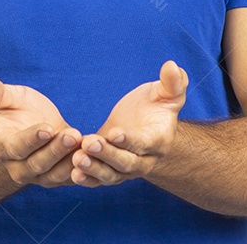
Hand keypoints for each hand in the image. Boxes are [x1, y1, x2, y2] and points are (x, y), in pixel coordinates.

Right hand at [0, 77, 81, 187]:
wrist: (36, 123)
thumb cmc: (19, 108)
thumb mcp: (10, 97)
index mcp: (3, 147)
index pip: (16, 147)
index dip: (31, 140)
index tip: (47, 128)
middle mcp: (18, 167)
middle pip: (37, 164)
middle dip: (55, 150)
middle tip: (72, 134)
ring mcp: (38, 176)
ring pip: (54, 175)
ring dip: (70, 162)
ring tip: (84, 144)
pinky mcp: (57, 178)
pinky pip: (70, 179)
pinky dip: (83, 171)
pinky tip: (95, 156)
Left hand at [71, 60, 188, 187]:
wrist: (146, 126)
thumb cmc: (155, 106)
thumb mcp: (166, 93)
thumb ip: (172, 82)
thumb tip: (172, 65)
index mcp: (158, 140)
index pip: (144, 143)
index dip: (130, 140)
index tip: (114, 133)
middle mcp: (145, 161)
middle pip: (126, 162)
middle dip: (107, 154)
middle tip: (89, 143)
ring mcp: (127, 170)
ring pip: (112, 175)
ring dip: (94, 169)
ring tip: (77, 159)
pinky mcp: (111, 172)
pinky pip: (99, 180)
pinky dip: (87, 179)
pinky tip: (73, 174)